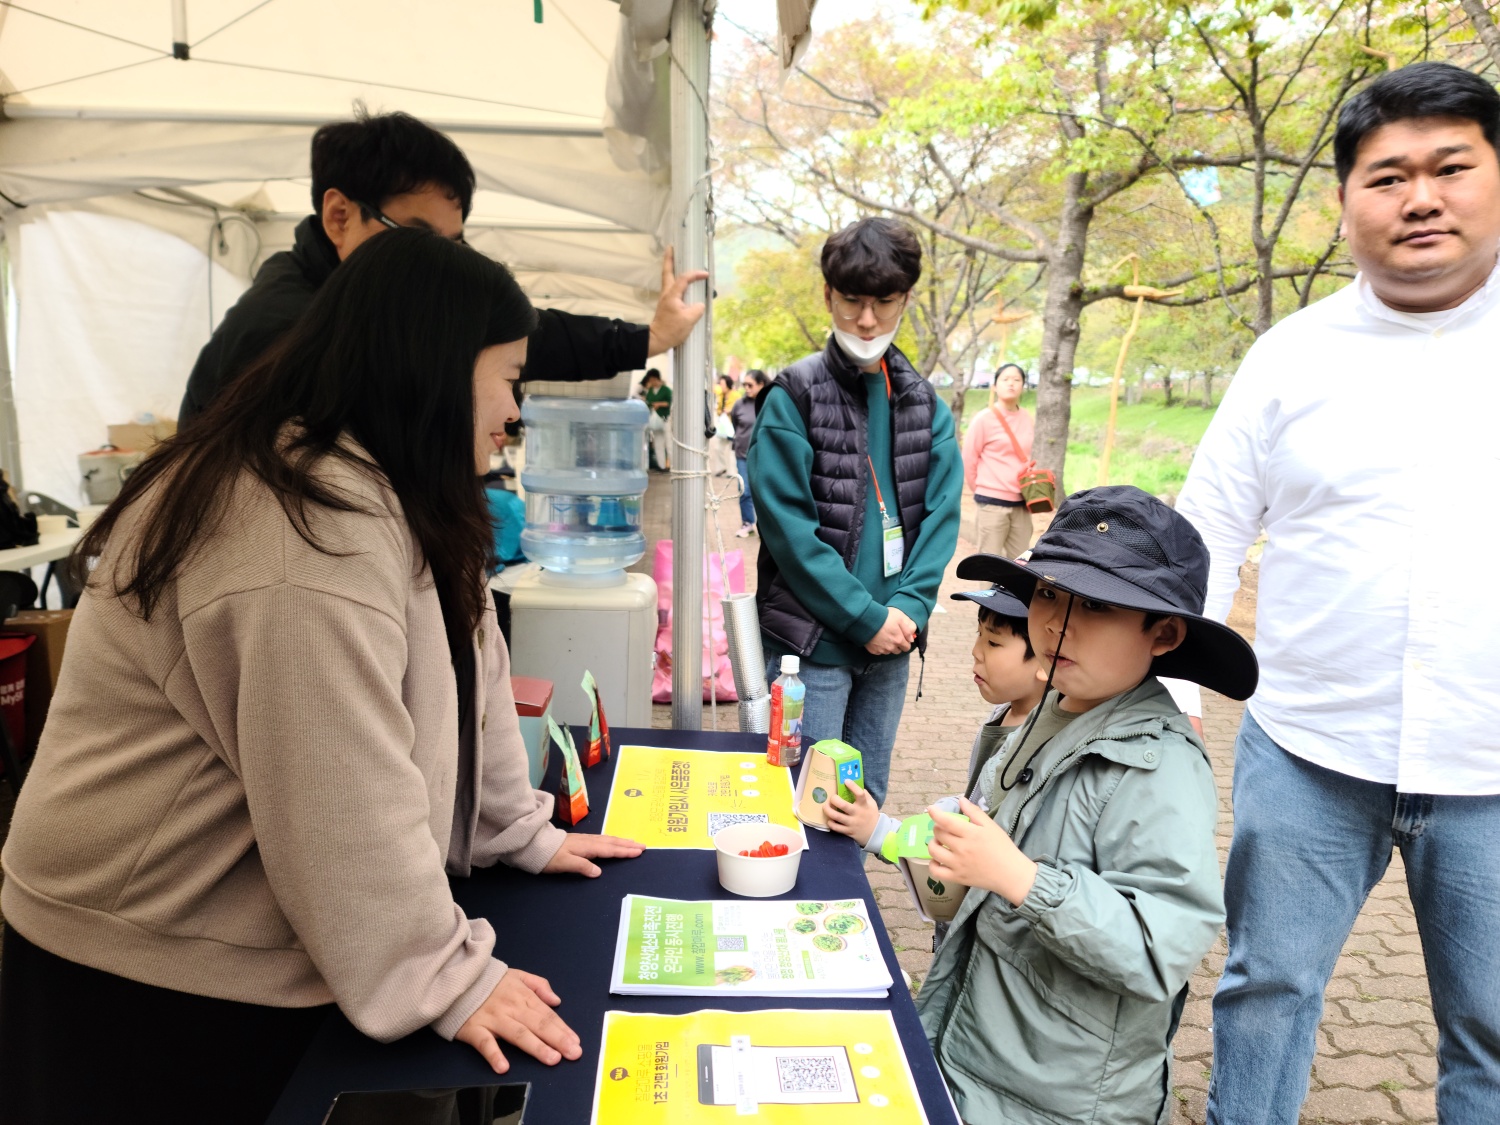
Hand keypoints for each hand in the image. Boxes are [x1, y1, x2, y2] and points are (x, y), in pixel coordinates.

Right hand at [455, 968, 580, 1073]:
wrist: (456, 978)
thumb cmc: (489, 981)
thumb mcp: (517, 975)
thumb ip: (538, 985)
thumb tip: (556, 1000)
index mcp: (522, 995)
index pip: (547, 1014)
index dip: (563, 1028)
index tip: (576, 1042)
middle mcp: (511, 1007)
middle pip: (538, 1025)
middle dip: (558, 1039)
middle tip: (573, 1053)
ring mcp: (493, 1019)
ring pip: (518, 1034)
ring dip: (536, 1047)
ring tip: (552, 1059)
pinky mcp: (474, 1029)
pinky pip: (485, 1043)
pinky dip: (494, 1054)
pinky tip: (504, 1067)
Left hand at [541, 833, 644, 877]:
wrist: (536, 845)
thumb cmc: (550, 857)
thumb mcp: (565, 864)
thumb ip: (583, 867)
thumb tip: (599, 872)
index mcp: (588, 847)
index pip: (610, 849)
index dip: (625, 851)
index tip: (639, 851)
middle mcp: (589, 841)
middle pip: (612, 842)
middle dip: (628, 844)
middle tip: (643, 845)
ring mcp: (585, 840)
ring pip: (608, 839)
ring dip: (621, 841)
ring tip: (633, 842)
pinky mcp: (581, 841)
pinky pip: (602, 839)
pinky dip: (612, 840)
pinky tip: (613, 841)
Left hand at [646, 247, 709, 355]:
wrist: (657, 339)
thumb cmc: (672, 330)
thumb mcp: (689, 320)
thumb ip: (697, 309)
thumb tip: (699, 304)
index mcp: (672, 295)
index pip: (685, 279)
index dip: (695, 274)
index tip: (706, 275)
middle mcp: (667, 293)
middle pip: (667, 272)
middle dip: (669, 259)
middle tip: (671, 247)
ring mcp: (665, 298)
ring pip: (667, 278)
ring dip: (670, 267)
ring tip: (675, 258)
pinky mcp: (666, 304)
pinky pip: (671, 286)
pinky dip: (674, 278)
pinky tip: (679, 279)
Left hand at [824, 780, 880, 846]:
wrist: (875, 833)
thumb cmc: (871, 815)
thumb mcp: (872, 803)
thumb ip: (865, 794)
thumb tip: (856, 784)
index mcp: (864, 805)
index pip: (859, 794)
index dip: (853, 786)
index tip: (846, 781)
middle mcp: (858, 813)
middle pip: (843, 805)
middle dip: (834, 799)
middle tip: (831, 797)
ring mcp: (852, 823)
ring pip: (837, 816)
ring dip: (828, 810)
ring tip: (825, 807)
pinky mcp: (848, 832)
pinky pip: (836, 828)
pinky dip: (831, 823)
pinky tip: (829, 819)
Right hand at [864, 606, 916, 654]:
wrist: (866, 619)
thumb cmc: (884, 617)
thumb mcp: (900, 619)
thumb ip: (907, 630)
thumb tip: (911, 640)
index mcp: (899, 640)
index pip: (906, 648)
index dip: (906, 643)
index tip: (903, 638)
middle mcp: (891, 647)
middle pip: (898, 651)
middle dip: (897, 645)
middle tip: (893, 636)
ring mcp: (881, 650)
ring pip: (888, 651)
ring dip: (888, 647)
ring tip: (884, 637)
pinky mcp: (873, 650)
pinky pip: (879, 651)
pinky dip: (879, 647)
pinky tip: (877, 639)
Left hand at [927, 797, 1036, 905]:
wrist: (1011, 874)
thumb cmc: (1002, 847)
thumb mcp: (991, 826)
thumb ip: (974, 812)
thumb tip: (960, 800)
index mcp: (970, 834)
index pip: (947, 822)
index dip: (935, 814)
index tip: (931, 809)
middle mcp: (961, 849)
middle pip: (939, 834)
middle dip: (937, 828)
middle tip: (943, 828)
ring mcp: (958, 864)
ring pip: (934, 852)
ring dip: (933, 843)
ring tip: (939, 842)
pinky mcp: (957, 878)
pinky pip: (936, 872)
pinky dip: (932, 864)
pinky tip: (937, 860)